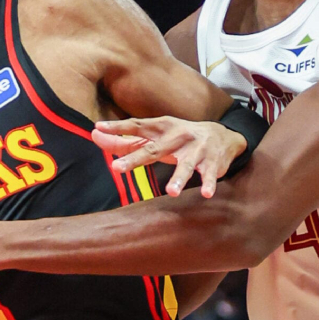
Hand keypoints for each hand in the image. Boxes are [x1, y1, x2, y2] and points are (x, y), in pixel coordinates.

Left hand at [92, 117, 246, 196]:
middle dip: (136, 158)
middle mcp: (178, 136)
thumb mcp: (155, 136)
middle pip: (154, 149)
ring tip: (171, 192)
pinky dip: (208, 183)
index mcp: (161, 128)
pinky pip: (209, 174)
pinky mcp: (212, 163)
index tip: (98, 128)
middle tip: (117, 168)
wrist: (223, 135)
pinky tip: (206, 194)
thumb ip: (125, 140)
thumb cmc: (180, 138)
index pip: (136, 126)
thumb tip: (95, 134)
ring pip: (186, 164)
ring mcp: (196, 149)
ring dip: (179, 178)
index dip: (117, 127)